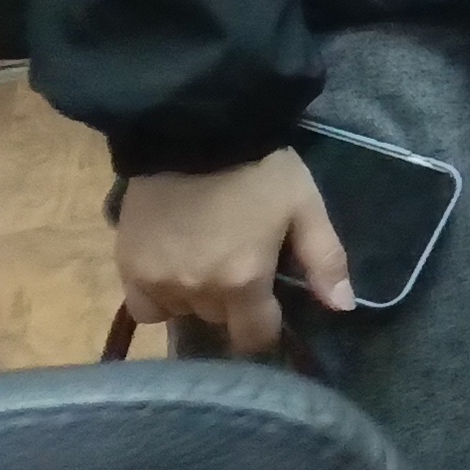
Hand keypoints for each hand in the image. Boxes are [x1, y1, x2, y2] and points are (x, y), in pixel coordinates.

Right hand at [115, 150, 345, 353]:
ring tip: (206, 262)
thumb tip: (344, 307)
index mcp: (243, 280)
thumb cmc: (260, 170)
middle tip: (240, 267)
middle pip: (218, 320)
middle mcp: (196, 290)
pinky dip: (159, 296)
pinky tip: (173, 269)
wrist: (195, 132)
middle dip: (233, 303)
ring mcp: (156, 280)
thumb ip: (325, 261)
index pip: (253, 337)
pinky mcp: (126, 266)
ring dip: (196, 298)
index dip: (266, 327)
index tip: (270, 309)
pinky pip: (143, 305)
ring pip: (181, 313)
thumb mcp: (305, 208)